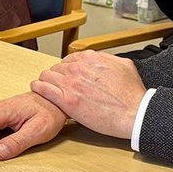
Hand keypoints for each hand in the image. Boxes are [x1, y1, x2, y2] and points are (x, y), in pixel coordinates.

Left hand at [30, 51, 145, 138]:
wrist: (135, 113)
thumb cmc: (132, 94)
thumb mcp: (125, 66)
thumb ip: (109, 59)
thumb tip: (103, 59)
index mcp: (92, 59)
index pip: (69, 59)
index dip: (67, 68)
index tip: (67, 75)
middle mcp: (79, 68)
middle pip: (57, 67)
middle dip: (57, 75)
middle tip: (57, 84)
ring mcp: (72, 84)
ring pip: (47, 76)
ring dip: (46, 80)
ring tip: (45, 86)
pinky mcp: (67, 101)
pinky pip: (44, 89)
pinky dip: (39, 88)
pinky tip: (38, 89)